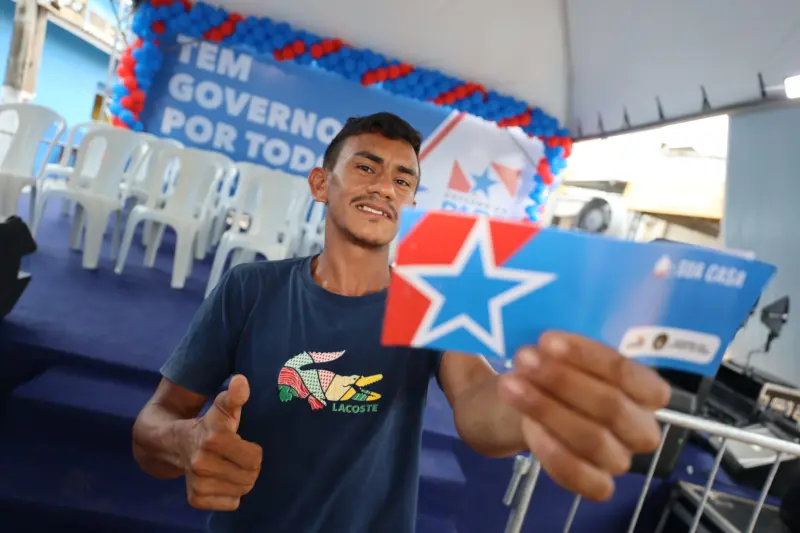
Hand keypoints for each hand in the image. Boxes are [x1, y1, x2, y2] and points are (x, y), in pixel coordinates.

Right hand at [178, 375, 262, 510]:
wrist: (171, 444)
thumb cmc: (208, 425)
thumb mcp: (222, 409)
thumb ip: (234, 396)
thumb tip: (241, 380)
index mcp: (213, 437)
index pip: (255, 457)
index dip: (254, 451)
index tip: (243, 443)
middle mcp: (202, 461)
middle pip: (250, 475)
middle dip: (250, 466)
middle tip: (239, 457)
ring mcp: (197, 482)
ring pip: (242, 490)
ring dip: (242, 480)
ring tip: (231, 467)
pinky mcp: (195, 498)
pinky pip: (231, 503)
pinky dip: (231, 494)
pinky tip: (221, 480)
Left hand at [497, 331, 670, 501]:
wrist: (536, 405)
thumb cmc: (562, 374)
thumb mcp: (567, 356)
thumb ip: (565, 350)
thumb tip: (544, 344)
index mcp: (648, 391)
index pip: (627, 372)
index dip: (587, 355)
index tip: (547, 340)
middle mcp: (642, 428)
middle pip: (611, 406)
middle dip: (563, 381)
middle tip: (524, 360)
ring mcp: (620, 459)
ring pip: (592, 439)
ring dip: (547, 409)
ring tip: (510, 385)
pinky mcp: (597, 484)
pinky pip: (580, 475)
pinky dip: (553, 452)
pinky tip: (528, 427)